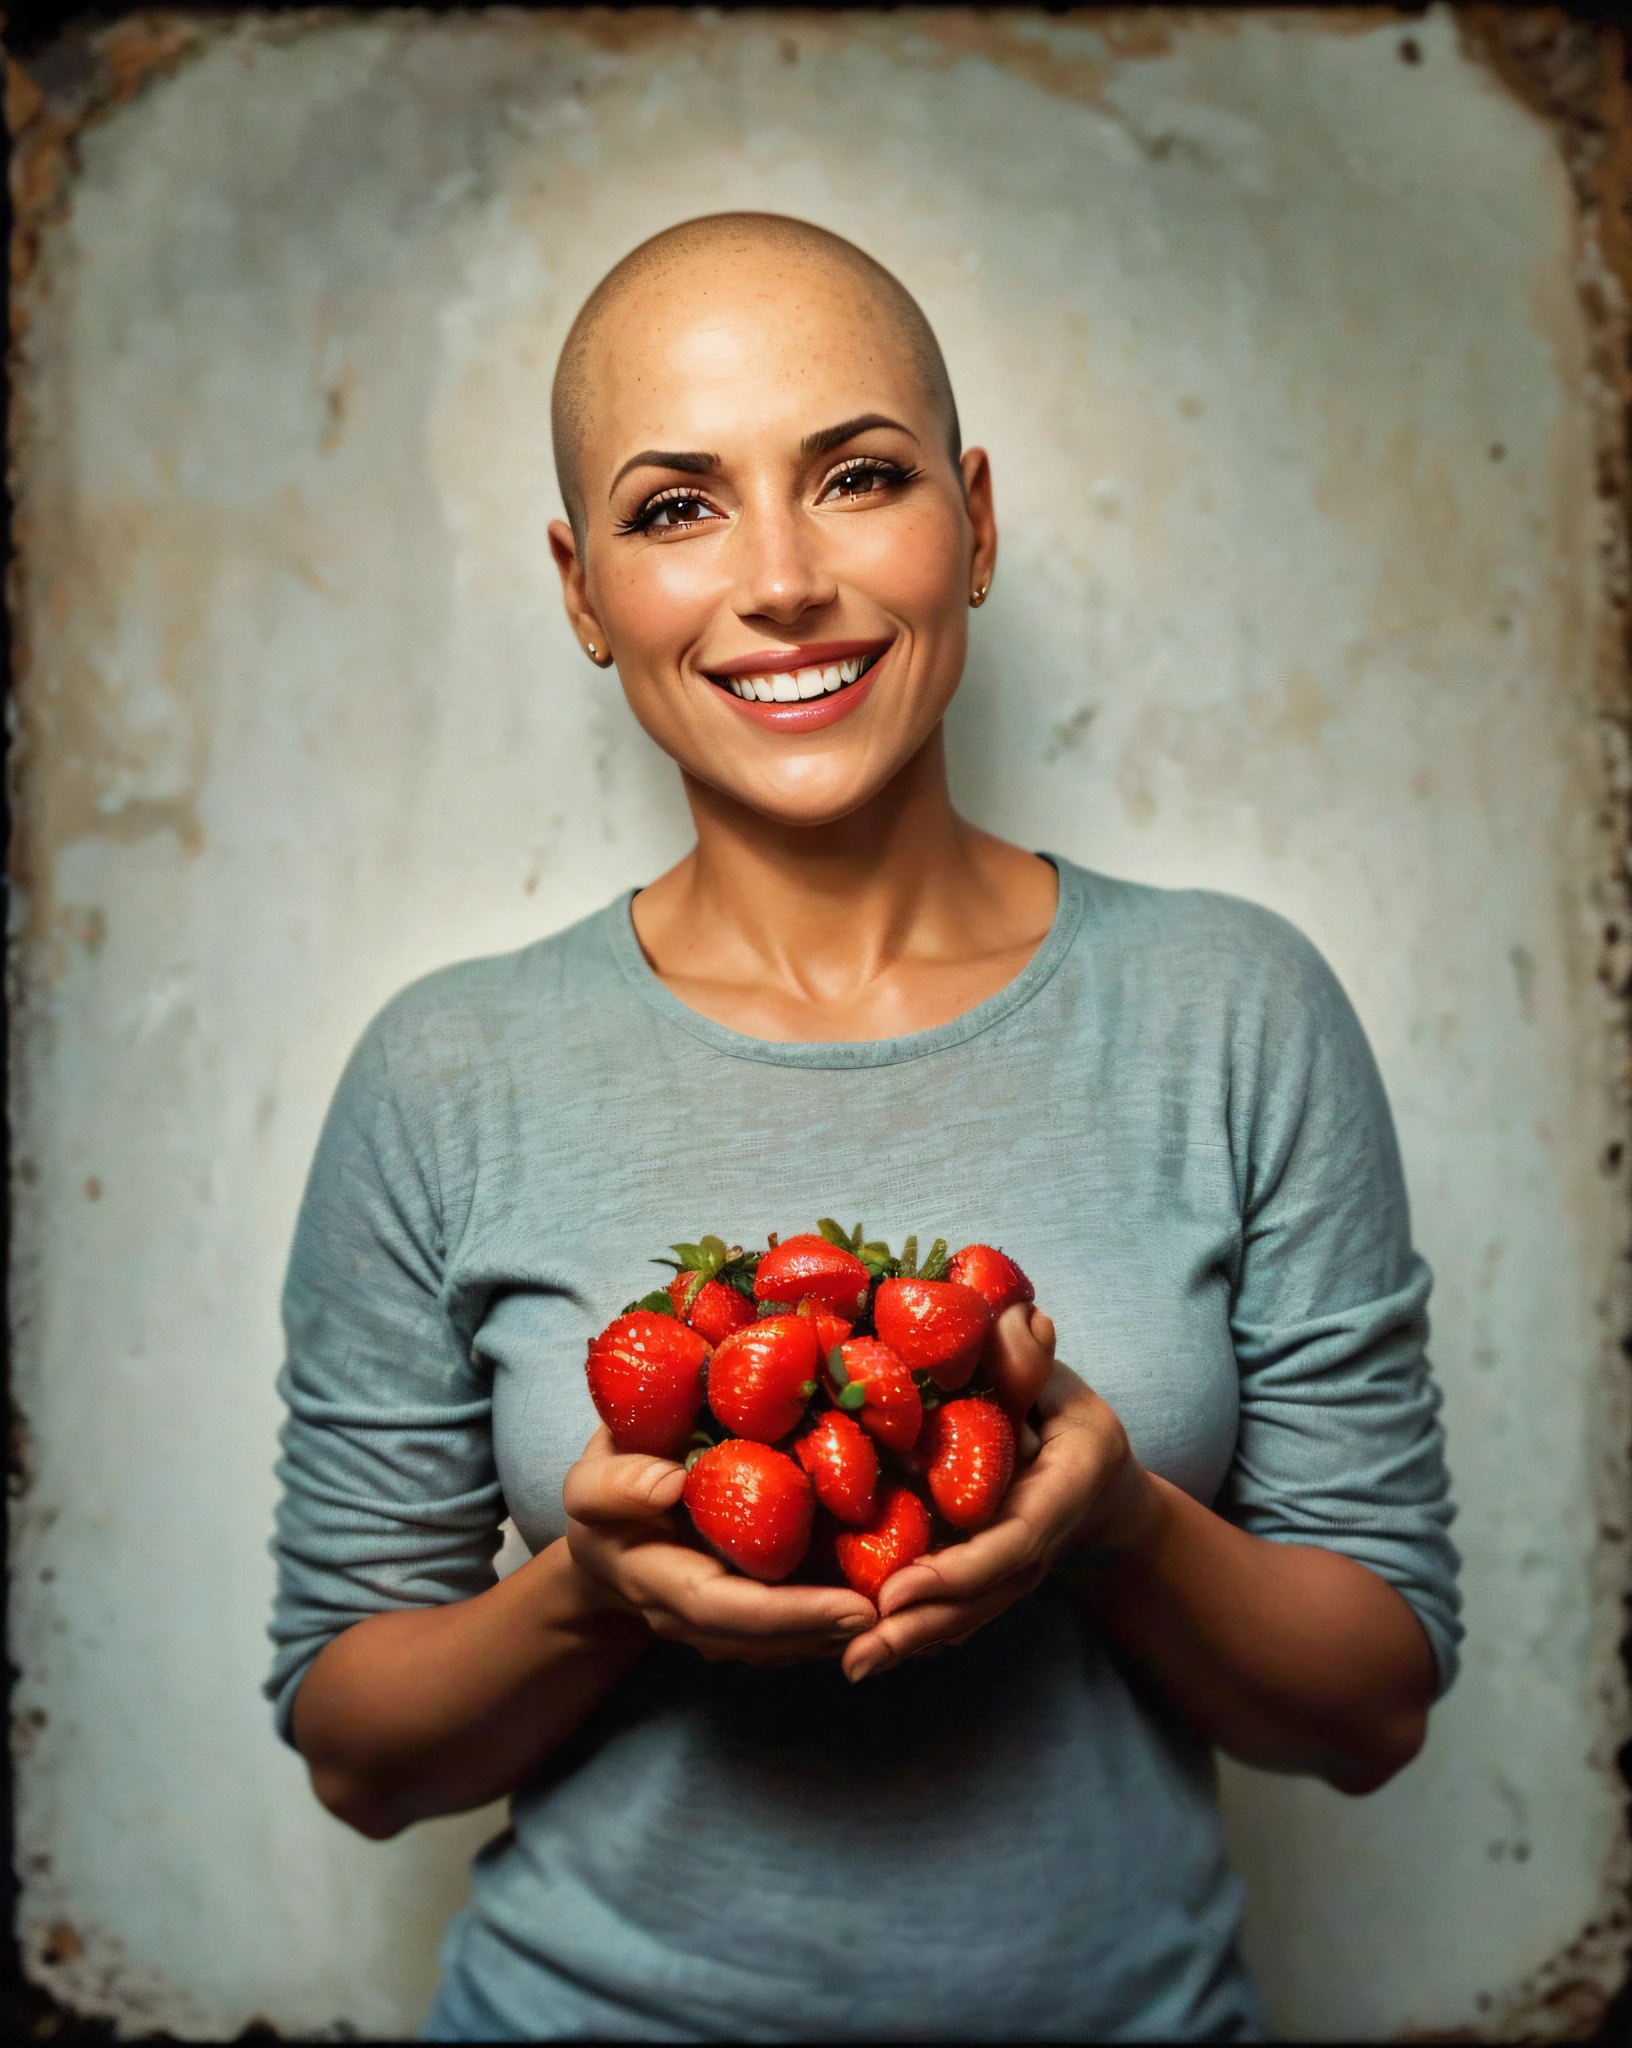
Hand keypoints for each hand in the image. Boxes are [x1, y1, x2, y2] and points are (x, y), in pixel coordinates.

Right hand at [563, 1427, 875, 1664]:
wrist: (606, 1540)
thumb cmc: (605, 1503)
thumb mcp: (589, 1484)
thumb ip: (617, 1485)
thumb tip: (673, 1482)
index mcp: (662, 1586)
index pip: (729, 1611)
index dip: (793, 1615)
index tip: (855, 1608)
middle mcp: (696, 1620)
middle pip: (770, 1638)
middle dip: (834, 1630)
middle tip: (900, 1612)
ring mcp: (722, 1627)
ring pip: (786, 1643)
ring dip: (843, 1633)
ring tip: (904, 1612)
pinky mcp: (745, 1615)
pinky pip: (791, 1629)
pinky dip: (836, 1622)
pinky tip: (883, 1604)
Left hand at [840, 1304, 1154, 1681]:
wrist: (1100, 1485)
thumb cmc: (1068, 1420)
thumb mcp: (1062, 1385)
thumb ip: (1035, 1360)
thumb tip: (1022, 1320)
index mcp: (1057, 1496)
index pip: (1011, 1543)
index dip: (958, 1571)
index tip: (900, 1589)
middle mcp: (1032, 1546)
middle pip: (979, 1600)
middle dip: (921, 1627)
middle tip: (859, 1649)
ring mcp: (1010, 1574)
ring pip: (963, 1617)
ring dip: (909, 1643)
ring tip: (852, 1662)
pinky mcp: (984, 1583)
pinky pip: (951, 1615)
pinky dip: (912, 1635)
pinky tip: (859, 1650)